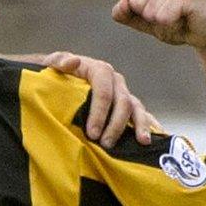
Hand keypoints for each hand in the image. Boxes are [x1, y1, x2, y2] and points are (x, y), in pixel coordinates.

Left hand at [40, 51, 160, 146]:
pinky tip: (153, 139)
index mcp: (100, 70)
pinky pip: (141, 114)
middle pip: (122, 102)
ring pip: (136, 108)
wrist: (59, 76)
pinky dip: (148, 125)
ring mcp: (124, 92)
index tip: (92, 133)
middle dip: (116, 125)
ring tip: (142, 142)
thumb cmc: (56, 72)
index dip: (99, 113)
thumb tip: (74, 61)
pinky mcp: (127, 104)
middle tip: (105, 144)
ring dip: (140, 125)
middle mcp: (116, 81)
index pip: (104, 92)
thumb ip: (59, 61)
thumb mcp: (52, 63)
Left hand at [113, 0, 205, 52]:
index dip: (136, 8)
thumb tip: (121, 3)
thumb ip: (125, 14)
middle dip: (150, 17)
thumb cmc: (177, 24)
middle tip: (171, 15)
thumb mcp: (144, 21)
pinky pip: (163, 18)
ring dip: (163, 23)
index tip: (157, 9)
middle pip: (134, 2)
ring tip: (179, 17)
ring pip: (148, 11)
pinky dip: (173, 26)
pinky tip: (187, 19)